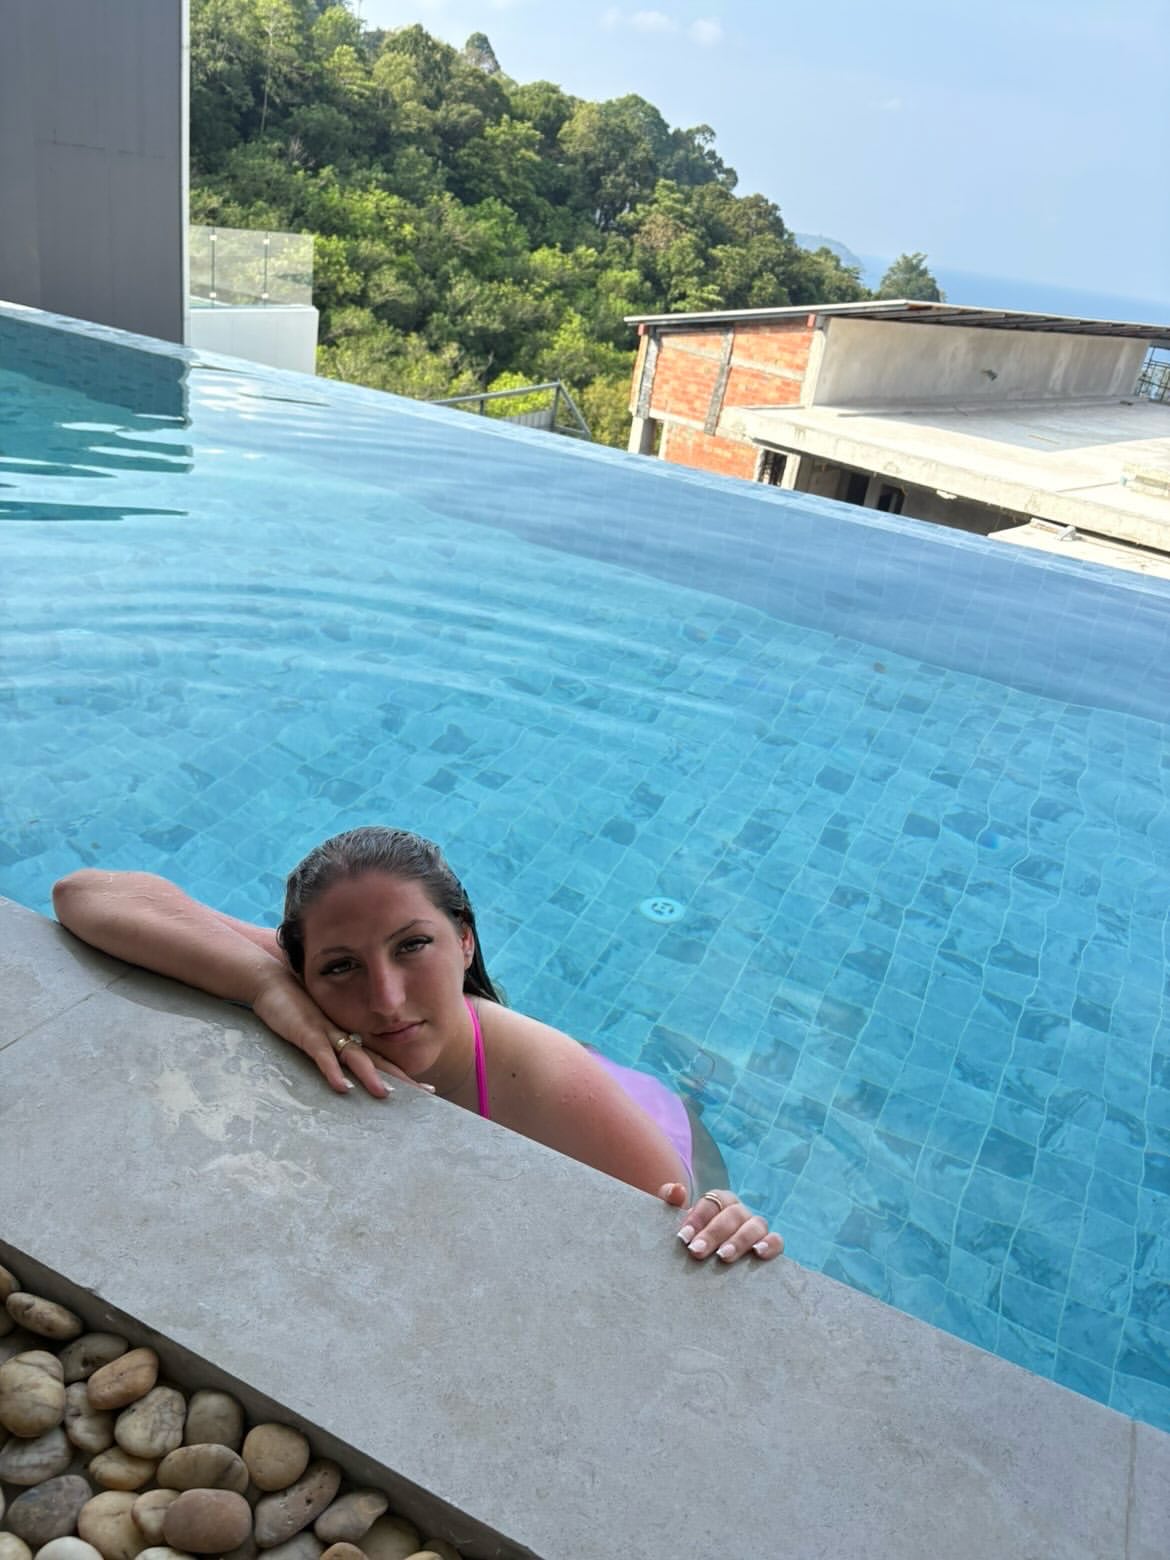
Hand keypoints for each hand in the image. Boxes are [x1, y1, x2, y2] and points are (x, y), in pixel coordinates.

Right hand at [251, 966, 425, 1099]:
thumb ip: (334, 1050)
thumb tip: (347, 1076)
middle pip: (378, 1060)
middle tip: (426, 1093)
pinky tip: (342, 1087)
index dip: (403, 1074)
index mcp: (349, 1037)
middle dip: (401, 1078)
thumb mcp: (318, 1033)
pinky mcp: (306, 1033)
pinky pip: (321, 1054)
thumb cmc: (295, 1010)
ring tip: (385, 1095)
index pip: (382, 1058)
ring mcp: (327, 1033)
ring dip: (370, 1076)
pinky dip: (332, 1071)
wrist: (273, 982)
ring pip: (354, 1057)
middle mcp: (345, 1035)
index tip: (427, 1089)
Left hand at [658, 1184, 783, 1263]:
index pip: (711, 1201)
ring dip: (740, 1240)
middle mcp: (740, 1210)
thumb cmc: (691, 1235)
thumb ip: (670, 1199)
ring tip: (723, 1256)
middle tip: (696, 1252)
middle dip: (713, 1234)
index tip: (683, 1237)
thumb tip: (677, 1189)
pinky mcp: (770, 1244)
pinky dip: (771, 1244)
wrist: (704, 1252)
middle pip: (732, 1215)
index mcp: (719, 1200)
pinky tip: (759, 1254)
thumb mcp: (676, 1218)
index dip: (697, 1218)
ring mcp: (756, 1226)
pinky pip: (777, 1240)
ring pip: (755, 1225)